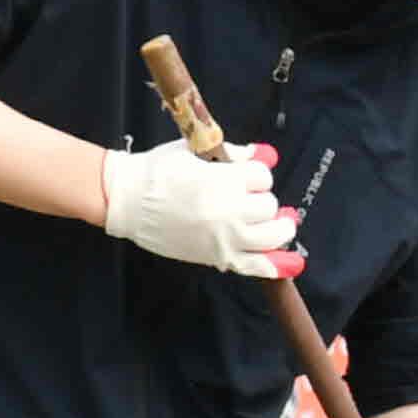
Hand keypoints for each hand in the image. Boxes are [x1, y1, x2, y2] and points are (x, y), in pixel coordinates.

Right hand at [97, 135, 295, 275]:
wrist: (127, 201)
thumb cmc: (157, 171)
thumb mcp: (195, 152)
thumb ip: (235, 154)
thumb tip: (266, 155)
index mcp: (224, 180)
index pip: (262, 176)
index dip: (255, 175)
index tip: (242, 176)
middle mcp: (229, 210)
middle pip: (270, 206)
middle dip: (262, 199)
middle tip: (248, 200)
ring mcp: (224, 237)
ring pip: (272, 235)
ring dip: (278, 229)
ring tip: (276, 225)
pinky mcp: (216, 257)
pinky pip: (255, 266)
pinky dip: (275, 265)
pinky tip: (290, 264)